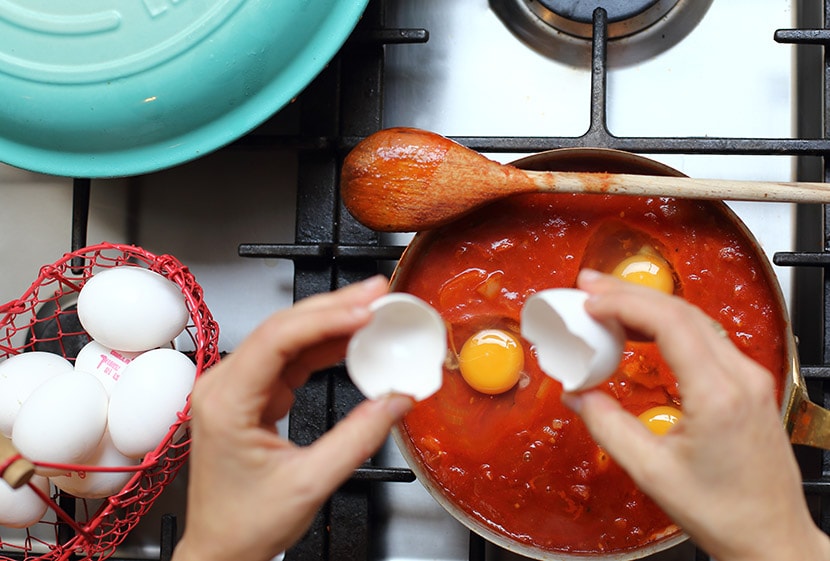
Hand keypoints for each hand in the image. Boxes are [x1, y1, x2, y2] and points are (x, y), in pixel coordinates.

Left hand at [171, 276, 412, 560]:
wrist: (222, 548)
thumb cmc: (245, 524)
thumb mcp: (310, 483)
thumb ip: (358, 438)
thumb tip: (396, 401)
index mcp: (227, 403)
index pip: (277, 340)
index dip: (325, 319)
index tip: (364, 312)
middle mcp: (224, 386)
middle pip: (282, 328)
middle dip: (333, 307)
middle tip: (375, 293)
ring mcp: (237, 388)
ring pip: (287, 337)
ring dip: (331, 321)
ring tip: (371, 307)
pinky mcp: (253, 395)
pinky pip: (291, 358)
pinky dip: (324, 346)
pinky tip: (352, 337)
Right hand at [565, 269, 829, 560]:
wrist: (771, 537)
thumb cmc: (723, 512)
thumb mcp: (651, 472)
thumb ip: (606, 426)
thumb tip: (576, 395)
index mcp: (719, 394)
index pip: (671, 323)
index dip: (625, 304)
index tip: (590, 302)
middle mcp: (742, 377)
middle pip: (683, 311)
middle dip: (630, 293)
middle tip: (589, 287)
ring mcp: (750, 378)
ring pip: (696, 319)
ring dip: (649, 305)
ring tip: (607, 301)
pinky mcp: (749, 384)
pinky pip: (706, 337)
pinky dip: (669, 324)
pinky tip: (642, 328)